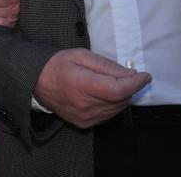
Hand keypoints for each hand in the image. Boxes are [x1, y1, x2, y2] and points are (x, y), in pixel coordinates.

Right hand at [34, 49, 151, 127]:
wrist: (35, 82)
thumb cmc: (57, 64)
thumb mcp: (80, 55)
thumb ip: (106, 65)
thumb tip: (130, 74)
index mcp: (81, 85)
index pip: (118, 89)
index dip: (135, 83)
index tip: (145, 75)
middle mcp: (84, 105)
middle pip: (121, 99)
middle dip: (128, 87)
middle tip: (124, 75)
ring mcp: (85, 117)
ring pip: (118, 109)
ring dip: (121, 96)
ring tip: (112, 83)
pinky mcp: (85, 124)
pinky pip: (109, 115)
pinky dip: (113, 105)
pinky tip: (104, 94)